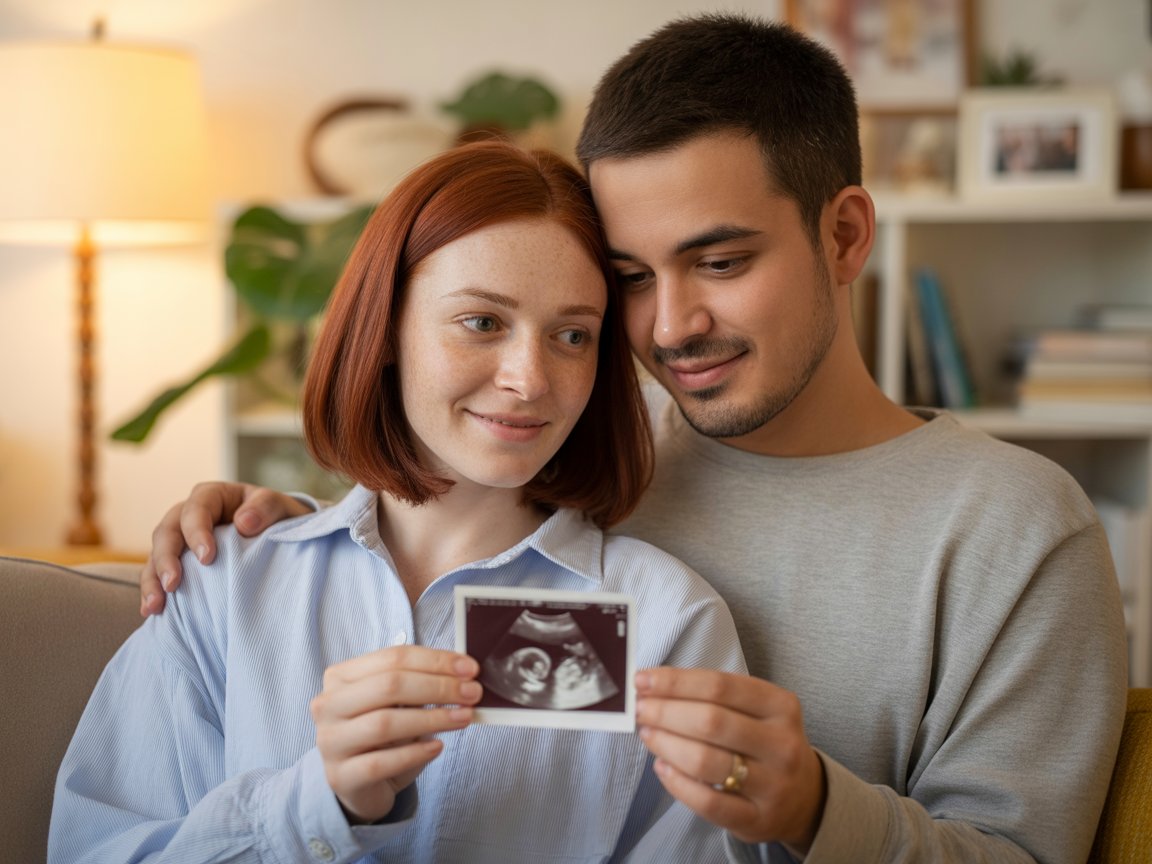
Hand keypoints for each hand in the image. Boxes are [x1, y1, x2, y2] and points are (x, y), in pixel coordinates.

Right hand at [139, 482, 311, 615]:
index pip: (196, 508)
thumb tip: (243, 523)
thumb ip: (267, 507)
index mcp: (213, 496)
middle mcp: (189, 515)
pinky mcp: (179, 563)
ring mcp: (181, 540)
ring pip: (156, 554)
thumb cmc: (278, 518)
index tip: (207, 558)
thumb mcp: (280, 507)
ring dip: (152, 580)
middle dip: (167, 558)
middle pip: (167, 531)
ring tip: (154, 605)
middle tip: (174, 584)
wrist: (280, 535)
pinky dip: (152, 591)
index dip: (197, 531)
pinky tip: (152, 611)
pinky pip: (157, 575)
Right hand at [310, 646, 481, 823]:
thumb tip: (463, 673)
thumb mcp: (397, 703)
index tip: (469, 668)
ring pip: (384, 723)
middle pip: (389, 686)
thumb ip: (420, 683)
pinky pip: (380, 763)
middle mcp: (328, 705)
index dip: (435, 661)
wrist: (359, 784)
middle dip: (438, 687)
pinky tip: (437, 747)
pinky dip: (414, 753)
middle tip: (472, 693)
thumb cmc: (383, 736)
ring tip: (463, 718)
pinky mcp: (340, 776)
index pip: (393, 658)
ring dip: (432, 719)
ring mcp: (330, 742)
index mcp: (341, 676)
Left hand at [635, 667, 825, 851]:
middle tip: (640, 709)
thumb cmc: (765, 741)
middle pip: (711, 721)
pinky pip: (707, 802)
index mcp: (780, 706)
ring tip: (647, 734)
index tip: (643, 680)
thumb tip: (653, 686)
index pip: (720, 686)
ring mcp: (772, 784)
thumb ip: (712, 696)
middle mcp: (781, 744)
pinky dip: (677, 783)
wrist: (804, 795)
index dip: (676, 681)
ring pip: (705, 761)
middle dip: (665, 712)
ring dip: (666, 744)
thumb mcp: (755, 710)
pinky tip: (661, 767)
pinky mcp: (756, 819)